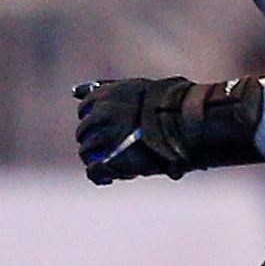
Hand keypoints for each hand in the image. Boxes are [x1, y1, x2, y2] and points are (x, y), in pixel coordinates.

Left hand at [74, 75, 264, 182]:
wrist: (190, 122)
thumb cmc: (178, 103)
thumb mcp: (145, 87)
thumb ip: (113, 88)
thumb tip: (74, 90)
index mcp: (109, 94)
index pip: (86, 105)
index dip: (94, 117)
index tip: (103, 124)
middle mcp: (101, 113)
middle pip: (85, 130)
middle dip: (96, 139)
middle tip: (115, 148)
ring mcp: (103, 137)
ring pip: (87, 151)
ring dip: (100, 158)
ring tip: (118, 163)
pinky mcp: (109, 160)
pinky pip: (94, 170)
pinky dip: (100, 175)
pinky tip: (109, 178)